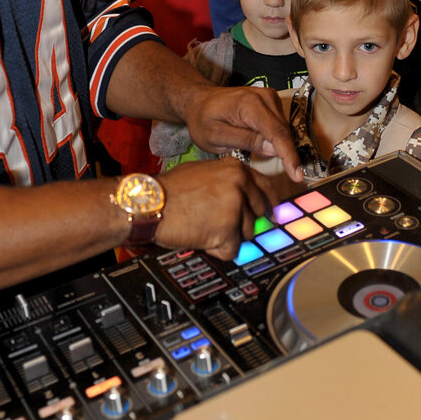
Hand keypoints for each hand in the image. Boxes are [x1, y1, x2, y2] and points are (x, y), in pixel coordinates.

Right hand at [153, 160, 275, 260]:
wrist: (150, 203)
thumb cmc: (169, 190)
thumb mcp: (204, 172)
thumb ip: (229, 182)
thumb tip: (246, 199)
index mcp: (236, 169)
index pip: (265, 189)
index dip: (267, 204)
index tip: (269, 214)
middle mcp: (239, 185)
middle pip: (258, 215)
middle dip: (242, 223)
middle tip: (219, 223)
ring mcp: (235, 207)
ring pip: (246, 234)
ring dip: (228, 237)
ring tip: (204, 226)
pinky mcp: (227, 230)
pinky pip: (232, 250)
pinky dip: (217, 250)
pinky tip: (201, 236)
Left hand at [183, 85, 302, 183]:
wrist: (199, 101)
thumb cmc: (203, 120)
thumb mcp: (216, 136)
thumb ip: (245, 141)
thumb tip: (274, 149)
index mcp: (249, 104)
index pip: (276, 133)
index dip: (289, 156)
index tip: (297, 175)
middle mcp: (263, 96)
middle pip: (284, 131)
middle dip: (287, 154)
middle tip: (286, 175)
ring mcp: (269, 96)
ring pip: (285, 128)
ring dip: (282, 146)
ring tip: (264, 158)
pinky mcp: (271, 100)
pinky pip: (280, 124)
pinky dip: (278, 138)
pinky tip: (265, 147)